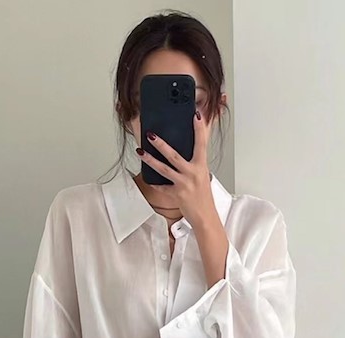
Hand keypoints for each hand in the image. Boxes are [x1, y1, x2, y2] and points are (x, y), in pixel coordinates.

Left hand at [138, 111, 218, 228]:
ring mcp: (183, 184)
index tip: (195, 115)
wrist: (204, 216)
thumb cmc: (203, 195)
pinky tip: (147, 176)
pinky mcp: (176, 195)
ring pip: (163, 169)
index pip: (201, 143)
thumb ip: (197, 158)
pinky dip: (154, 183)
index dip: (199, 129)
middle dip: (161, 144)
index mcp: (201, 166)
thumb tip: (193, 145)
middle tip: (150, 134)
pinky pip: (162, 187)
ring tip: (140, 151)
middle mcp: (192, 174)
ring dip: (150, 160)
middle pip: (174, 156)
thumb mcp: (203, 173)